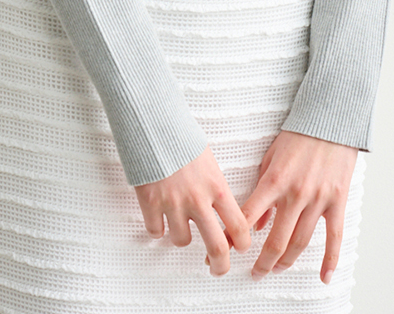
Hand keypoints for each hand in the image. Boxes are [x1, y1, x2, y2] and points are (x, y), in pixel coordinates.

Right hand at [134, 145, 251, 275]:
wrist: (153, 124)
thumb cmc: (181, 138)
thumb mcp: (209, 161)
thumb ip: (215, 187)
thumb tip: (220, 209)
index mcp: (217, 186)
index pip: (239, 225)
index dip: (243, 243)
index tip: (241, 247)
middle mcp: (198, 199)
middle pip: (216, 246)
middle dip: (220, 265)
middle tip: (218, 269)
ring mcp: (173, 203)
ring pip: (182, 241)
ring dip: (182, 236)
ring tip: (180, 225)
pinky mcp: (150, 203)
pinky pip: (155, 232)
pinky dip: (157, 228)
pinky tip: (159, 217)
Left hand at [241, 130, 358, 283]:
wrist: (330, 121)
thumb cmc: (297, 137)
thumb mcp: (270, 158)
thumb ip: (262, 191)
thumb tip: (257, 224)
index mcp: (274, 181)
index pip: (248, 217)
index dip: (233, 239)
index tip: (223, 251)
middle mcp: (295, 193)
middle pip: (276, 241)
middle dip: (262, 262)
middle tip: (254, 272)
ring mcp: (318, 199)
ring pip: (300, 242)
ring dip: (286, 262)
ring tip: (276, 269)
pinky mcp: (337, 201)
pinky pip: (334, 237)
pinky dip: (330, 260)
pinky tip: (323, 277)